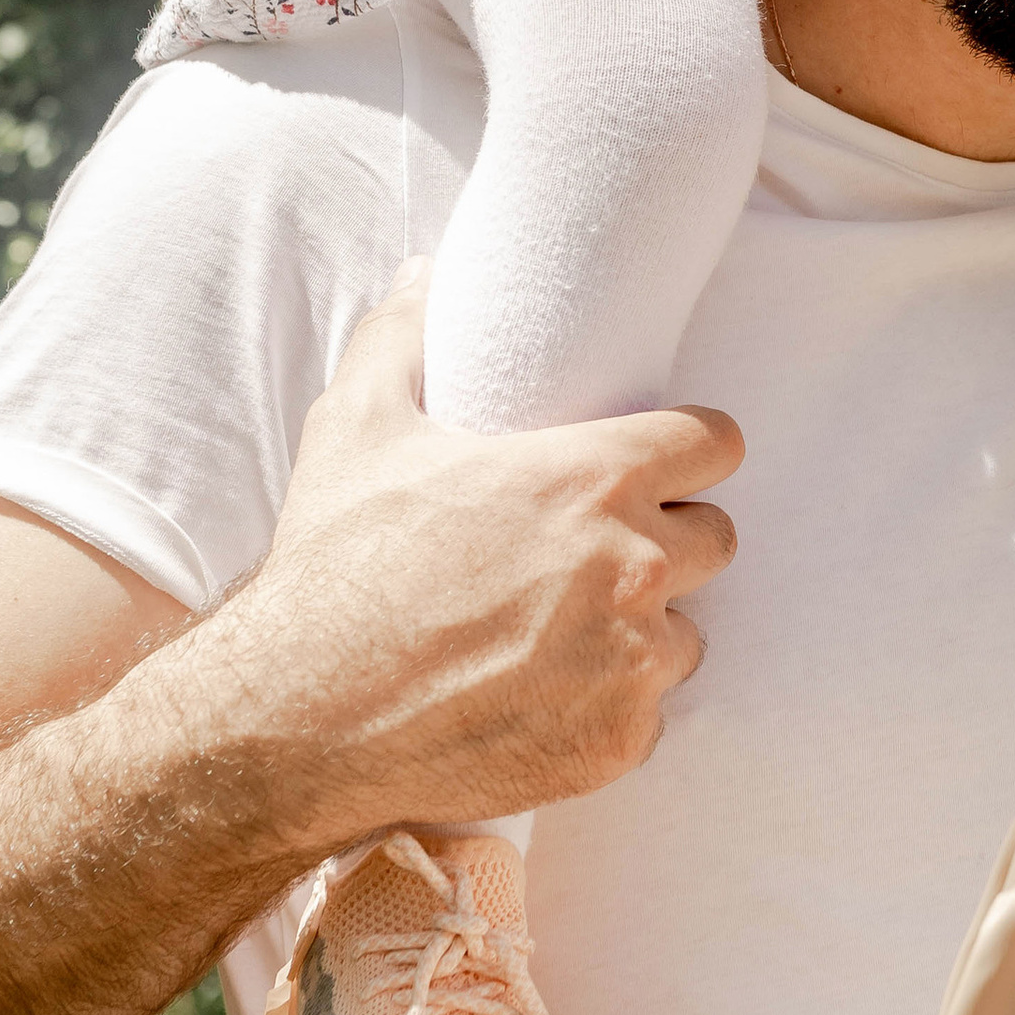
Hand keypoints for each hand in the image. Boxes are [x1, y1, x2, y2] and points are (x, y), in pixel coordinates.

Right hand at [185, 266, 741, 858]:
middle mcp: (636, 566)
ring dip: (640, 631)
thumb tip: (424, 272)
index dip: (690, 451)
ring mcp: (633, 660)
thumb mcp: (358, 428)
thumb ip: (403, 337)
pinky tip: (539, 699)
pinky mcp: (617, 741)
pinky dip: (606, 709)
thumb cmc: (334, 567)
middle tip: (596, 554)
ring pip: (683, 633)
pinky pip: (646, 714)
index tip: (660, 466)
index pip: (717, 444)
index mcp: (598, 477)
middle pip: (715, 538)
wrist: (297, 720)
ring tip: (560, 633)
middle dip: (667, 540)